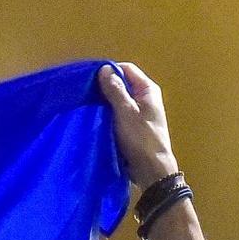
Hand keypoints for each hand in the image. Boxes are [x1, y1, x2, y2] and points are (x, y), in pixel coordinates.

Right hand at [96, 63, 178, 187]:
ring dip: (105, 103)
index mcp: (148, 90)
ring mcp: (139, 113)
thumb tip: (104, 69)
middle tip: (87, 94)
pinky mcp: (133, 126)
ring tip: (89, 106)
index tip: (91, 79)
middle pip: (122, 84)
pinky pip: (118, 114)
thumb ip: (115, 90)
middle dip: (105, 88)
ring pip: (118, 100)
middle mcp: (145, 98)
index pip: (126, 69)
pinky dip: (108, 115)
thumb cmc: (141, 139)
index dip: (109, 71)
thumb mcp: (125, 112)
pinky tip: (96, 119)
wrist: (151, 170)